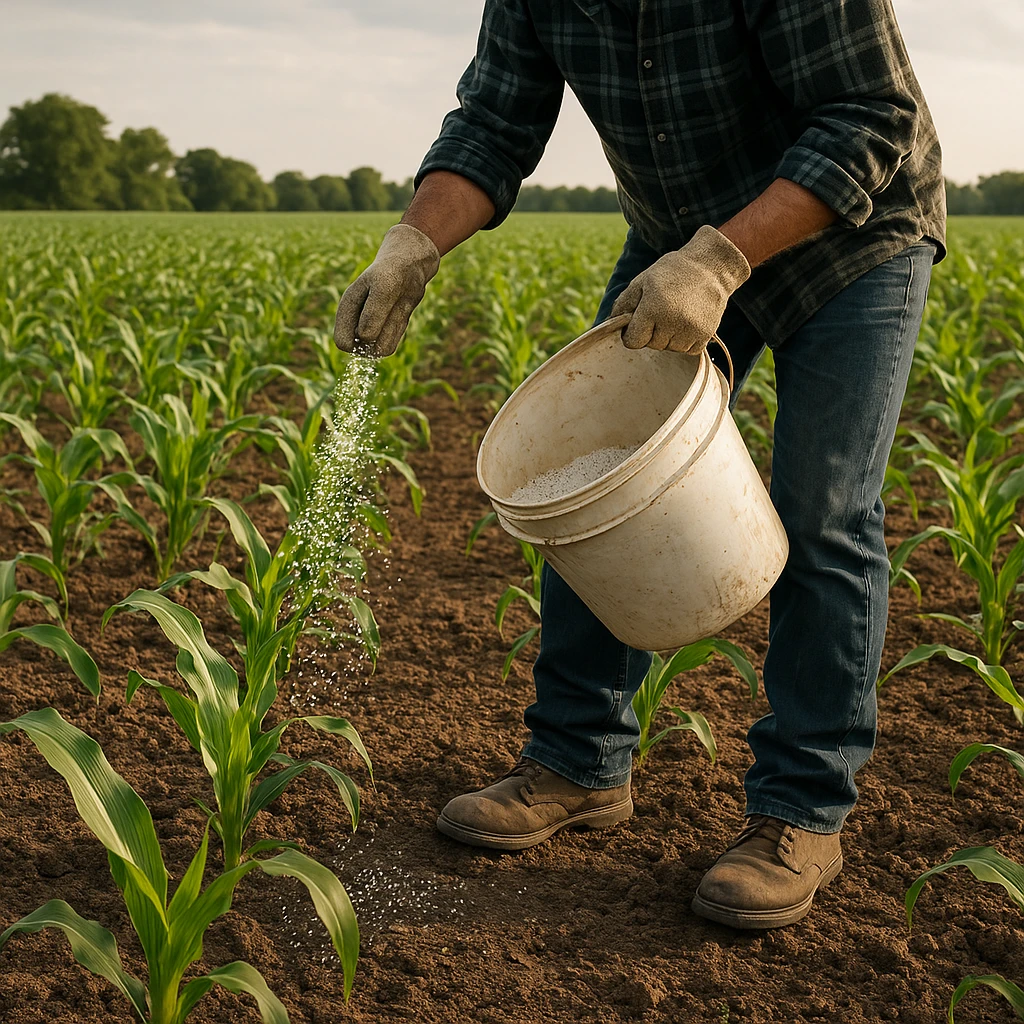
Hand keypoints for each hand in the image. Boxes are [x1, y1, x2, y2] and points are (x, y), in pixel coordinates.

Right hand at [334, 223, 439, 356]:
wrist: (411, 266)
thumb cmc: (392, 272)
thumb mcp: (384, 287)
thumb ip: (374, 312)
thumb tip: (364, 337)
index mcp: (346, 309)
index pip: (343, 343)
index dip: (359, 340)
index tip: (374, 320)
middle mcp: (355, 320)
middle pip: (363, 350)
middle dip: (379, 336)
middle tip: (390, 310)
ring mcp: (370, 327)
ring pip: (379, 349)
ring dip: (391, 332)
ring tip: (396, 308)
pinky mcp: (385, 330)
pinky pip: (391, 345)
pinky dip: (398, 332)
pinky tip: (400, 313)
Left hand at [611, 225, 749, 353]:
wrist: (711, 266)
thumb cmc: (672, 272)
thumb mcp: (642, 281)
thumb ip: (624, 304)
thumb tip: (610, 325)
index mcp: (652, 308)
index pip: (633, 342)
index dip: (632, 333)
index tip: (639, 322)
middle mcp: (671, 322)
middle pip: (651, 345)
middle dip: (652, 332)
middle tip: (662, 310)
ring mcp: (690, 330)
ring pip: (669, 349)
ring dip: (669, 337)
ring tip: (677, 313)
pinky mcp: (705, 335)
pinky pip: (688, 350)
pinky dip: (685, 340)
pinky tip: (688, 321)